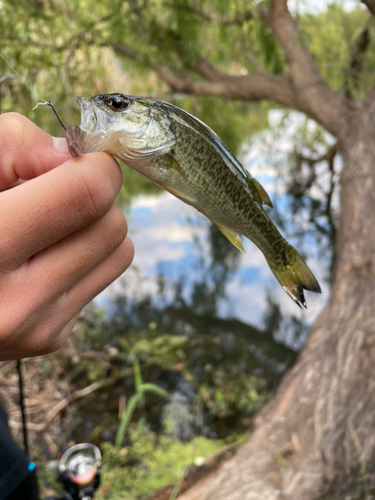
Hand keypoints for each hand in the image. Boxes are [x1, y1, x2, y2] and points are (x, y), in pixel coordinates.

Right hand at [0, 113, 133, 359]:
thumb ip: (14, 144)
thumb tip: (76, 154)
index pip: (87, 195)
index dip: (95, 166)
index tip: (78, 158)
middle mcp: (16, 302)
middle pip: (112, 225)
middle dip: (93, 199)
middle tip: (51, 195)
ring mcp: (37, 329)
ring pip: (119, 253)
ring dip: (94, 230)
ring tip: (44, 228)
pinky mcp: (51, 339)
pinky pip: (99, 280)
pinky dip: (80, 261)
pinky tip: (36, 262)